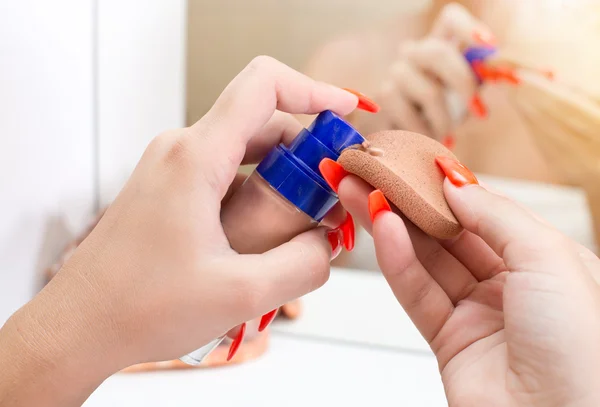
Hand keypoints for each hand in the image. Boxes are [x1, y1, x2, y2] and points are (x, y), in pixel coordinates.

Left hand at [0, 56, 358, 406]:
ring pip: (247, 151)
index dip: (313, 90)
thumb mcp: (240, 294)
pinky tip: (264, 240)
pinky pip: (228, 174)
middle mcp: (182, 150)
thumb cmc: (138, 308)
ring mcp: (174, 168)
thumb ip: (303, 265)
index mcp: (196, 157)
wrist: (80, 326)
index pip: (263, 85)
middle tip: (327, 206)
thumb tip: (329, 244)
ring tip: (297, 232)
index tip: (347, 113)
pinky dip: (258, 195)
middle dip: (306, 158)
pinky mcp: (172, 189)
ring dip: (283, 182)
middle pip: (263, 123)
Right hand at [336, 157, 599, 406]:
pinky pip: (417, 292)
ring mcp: (477, 314)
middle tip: (372, 172)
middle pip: (447, 233)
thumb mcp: (549, 259)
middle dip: (408, 200)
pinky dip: (396, 261)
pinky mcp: (448, 342)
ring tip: (358, 191)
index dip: (448, 185)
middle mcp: (511, 286)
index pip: (486, 212)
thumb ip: (496, 215)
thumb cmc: (582, 350)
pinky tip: (381, 229)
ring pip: (425, 259)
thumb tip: (456, 184)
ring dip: (390, 224)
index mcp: (544, 262)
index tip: (414, 160)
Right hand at [374, 3, 493, 144]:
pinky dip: (423, 130)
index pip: (450, 19)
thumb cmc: (439, 115)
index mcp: (440, 46)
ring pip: (428, 91)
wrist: (402, 139)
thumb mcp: (464, 97)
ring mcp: (397, 72)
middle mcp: (416, 53)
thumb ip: (481, 82)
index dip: (468, 27)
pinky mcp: (385, 95)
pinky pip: (408, 113)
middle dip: (463, 83)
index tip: (490, 46)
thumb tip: (511, 78)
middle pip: (437, 52)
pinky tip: (427, 138)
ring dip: (443, 119)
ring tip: (447, 134)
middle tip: (478, 111)